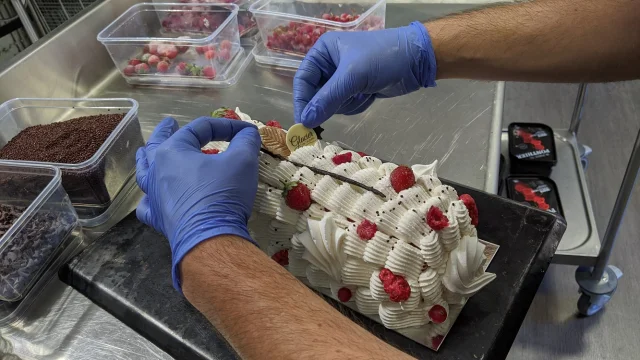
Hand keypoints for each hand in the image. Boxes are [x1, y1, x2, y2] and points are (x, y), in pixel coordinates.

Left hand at [135, 117, 260, 290]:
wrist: (210, 238)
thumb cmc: (223, 194)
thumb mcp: (243, 161)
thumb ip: (246, 141)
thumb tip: (249, 132)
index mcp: (173, 151)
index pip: (199, 128)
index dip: (225, 126)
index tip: (245, 131)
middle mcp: (157, 170)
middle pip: (158, 144)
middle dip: (166, 131)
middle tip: (169, 123)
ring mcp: (153, 195)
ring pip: (145, 172)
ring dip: (147, 160)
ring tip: (148, 153)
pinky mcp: (158, 218)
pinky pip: (147, 205)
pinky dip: (149, 198)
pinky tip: (153, 198)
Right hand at [293, 22, 436, 127]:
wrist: (417, 59)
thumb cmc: (383, 58)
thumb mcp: (352, 77)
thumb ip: (327, 99)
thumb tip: (306, 121)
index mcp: (324, 51)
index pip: (303, 79)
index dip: (302, 100)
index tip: (303, 121)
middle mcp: (330, 64)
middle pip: (316, 94)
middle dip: (329, 103)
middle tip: (341, 107)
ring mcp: (344, 78)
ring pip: (331, 104)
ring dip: (346, 104)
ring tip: (363, 93)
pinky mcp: (357, 89)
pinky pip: (346, 106)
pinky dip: (357, 105)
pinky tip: (370, 95)